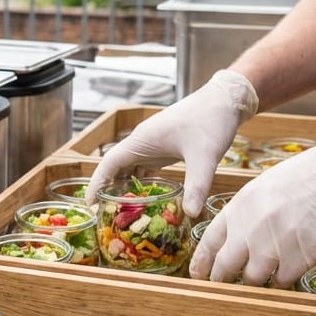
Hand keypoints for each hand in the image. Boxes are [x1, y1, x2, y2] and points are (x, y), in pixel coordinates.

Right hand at [85, 70, 257, 217]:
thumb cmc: (211, 121)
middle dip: (107, 190)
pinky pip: (143, 167)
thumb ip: (197, 185)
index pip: (109, 163)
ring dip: (123, 187)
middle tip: (104, 216)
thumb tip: (190, 214)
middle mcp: (142, 142)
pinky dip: (139, 182)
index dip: (97, 183)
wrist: (225, 100)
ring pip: (129, 167)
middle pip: (115, 167)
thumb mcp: (205, 156)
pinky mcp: (163, 147)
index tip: (89, 204)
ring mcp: (152, 144)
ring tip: (120, 212)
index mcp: (142, 140)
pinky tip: (144, 198)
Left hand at [190, 128, 315, 286]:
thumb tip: (240, 236)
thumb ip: (250, 211)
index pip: (210, 240)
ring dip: (255, 281)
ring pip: (251, 279)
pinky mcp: (298, 259)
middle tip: (221, 288)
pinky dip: (283, 280)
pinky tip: (289, 272)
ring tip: (261, 279)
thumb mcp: (268, 185)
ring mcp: (274, 245)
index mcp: (241, 205)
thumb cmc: (312, 174)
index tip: (198, 274)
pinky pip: (281, 282)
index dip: (202, 261)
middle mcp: (251, 227)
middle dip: (221, 279)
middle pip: (225, 266)